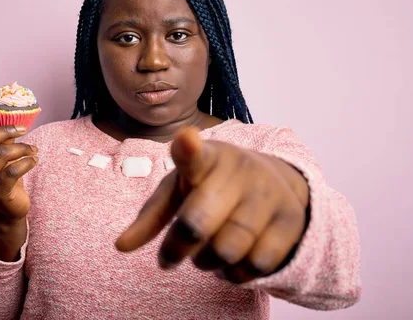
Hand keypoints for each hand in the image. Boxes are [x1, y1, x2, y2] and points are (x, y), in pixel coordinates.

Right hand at [0, 112, 37, 223]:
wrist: (6, 209)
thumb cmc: (2, 177)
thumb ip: (1, 140)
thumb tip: (9, 118)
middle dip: (5, 130)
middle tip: (23, 129)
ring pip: (2, 153)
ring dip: (22, 147)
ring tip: (33, 149)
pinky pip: (13, 170)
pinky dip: (28, 161)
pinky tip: (35, 160)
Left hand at [115, 127, 308, 282]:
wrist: (275, 182)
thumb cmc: (211, 187)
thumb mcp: (179, 191)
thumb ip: (151, 216)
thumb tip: (121, 246)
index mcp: (206, 158)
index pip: (194, 155)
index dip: (188, 150)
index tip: (186, 140)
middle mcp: (239, 170)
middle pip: (198, 223)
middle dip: (179, 248)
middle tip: (173, 256)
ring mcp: (268, 193)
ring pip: (226, 251)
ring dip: (208, 263)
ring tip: (207, 254)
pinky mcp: (291, 219)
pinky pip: (256, 265)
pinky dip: (237, 274)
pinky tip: (235, 260)